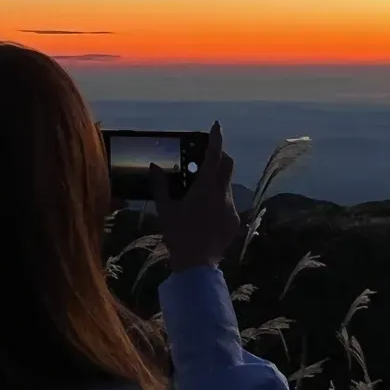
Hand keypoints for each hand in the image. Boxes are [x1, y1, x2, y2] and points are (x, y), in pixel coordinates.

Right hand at [151, 121, 239, 272]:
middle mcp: (222, 194)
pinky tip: (206, 215)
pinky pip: (228, 204)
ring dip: (217, 182)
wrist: (196, 264)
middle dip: (220, 157)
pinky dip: (218, 202)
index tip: (216, 126)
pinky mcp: (234, 221)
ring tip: (201, 194)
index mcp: (205, 187)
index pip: (214, 156)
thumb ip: (160, 185)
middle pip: (227, 165)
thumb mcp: (165, 209)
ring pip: (227, 186)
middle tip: (207, 158)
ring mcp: (231, 208)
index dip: (216, 139)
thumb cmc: (178, 234)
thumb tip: (154, 166)